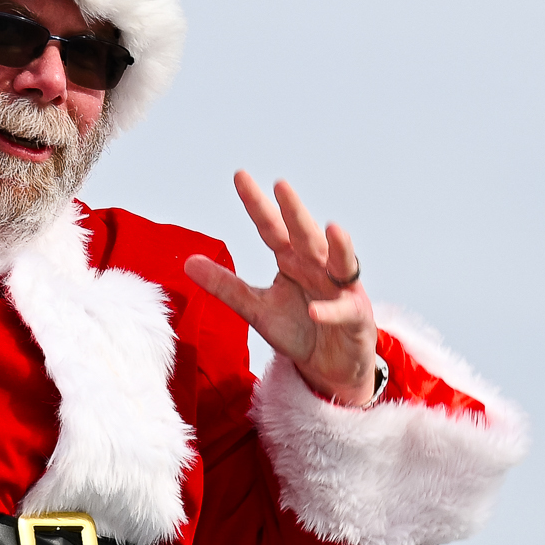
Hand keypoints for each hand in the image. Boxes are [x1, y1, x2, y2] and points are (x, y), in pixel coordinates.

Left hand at [181, 171, 381, 404]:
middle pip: (305, 236)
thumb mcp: (256, 310)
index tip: (240, 176)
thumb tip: (188, 262)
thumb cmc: (300, 330)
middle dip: (295, 211)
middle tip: (281, 185)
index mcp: (293, 260)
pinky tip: (315, 310)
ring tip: (330, 228)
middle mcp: (318, 267)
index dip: (257, 205)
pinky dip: (331, 311)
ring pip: (341, 262)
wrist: (331, 367)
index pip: (271, 228)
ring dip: (338, 246)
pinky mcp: (356, 317)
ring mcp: (340, 290)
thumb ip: (226, 287)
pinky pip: (343, 311)